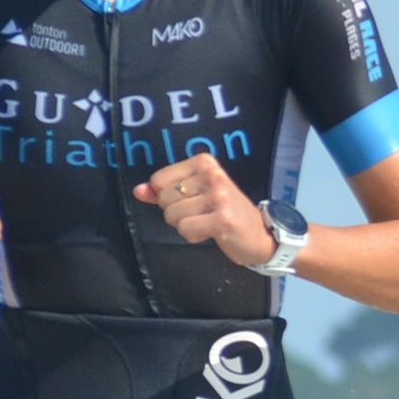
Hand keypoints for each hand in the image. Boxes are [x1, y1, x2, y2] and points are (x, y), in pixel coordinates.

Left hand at [134, 159, 273, 265]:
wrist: (260, 234)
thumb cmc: (224, 212)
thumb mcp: (194, 194)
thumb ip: (164, 190)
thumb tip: (139, 191)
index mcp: (204, 162)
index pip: (158, 180)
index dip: (167, 196)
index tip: (191, 200)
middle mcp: (212, 175)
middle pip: (164, 198)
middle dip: (176, 212)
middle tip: (201, 213)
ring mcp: (218, 196)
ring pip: (173, 215)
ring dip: (185, 225)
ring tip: (206, 222)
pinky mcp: (222, 218)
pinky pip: (185, 228)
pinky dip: (193, 235)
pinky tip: (209, 232)